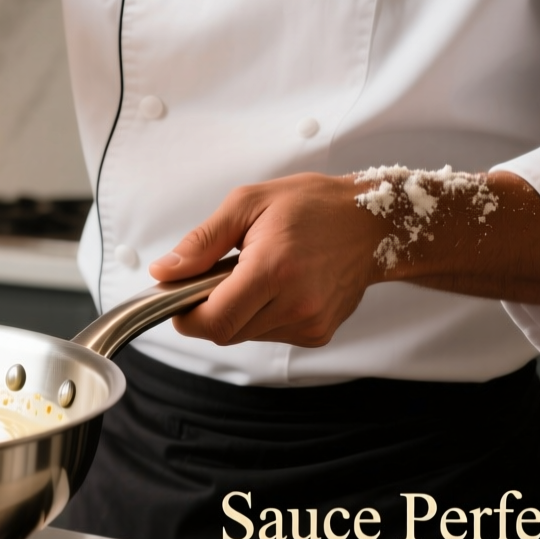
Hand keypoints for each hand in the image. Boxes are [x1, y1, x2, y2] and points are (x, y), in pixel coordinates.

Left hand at [147, 170, 539, 347]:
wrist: (374, 223)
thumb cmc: (313, 206)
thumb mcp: (248, 204)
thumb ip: (202, 241)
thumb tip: (164, 272)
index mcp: (273, 269)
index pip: (212, 321)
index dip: (185, 315)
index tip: (179, 295)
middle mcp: (295, 303)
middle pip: (225, 331)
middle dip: (210, 308)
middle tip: (222, 272)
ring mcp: (310, 322)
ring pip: (246, 334)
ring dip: (237, 310)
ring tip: (257, 272)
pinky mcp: (319, 333)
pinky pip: (270, 335)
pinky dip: (262, 315)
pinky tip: (278, 286)